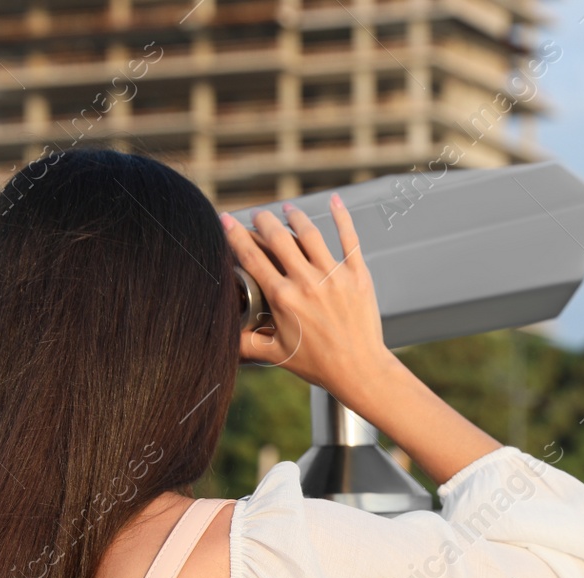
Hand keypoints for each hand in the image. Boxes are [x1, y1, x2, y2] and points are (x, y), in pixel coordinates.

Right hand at [222, 194, 397, 403]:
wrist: (359, 370)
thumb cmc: (319, 365)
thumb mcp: (277, 354)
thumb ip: (247, 343)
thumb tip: (224, 340)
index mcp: (283, 298)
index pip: (253, 258)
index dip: (236, 236)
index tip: (227, 220)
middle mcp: (307, 282)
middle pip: (278, 239)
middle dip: (263, 222)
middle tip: (258, 215)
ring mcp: (334, 276)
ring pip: (310, 234)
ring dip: (295, 217)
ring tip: (286, 210)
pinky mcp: (358, 275)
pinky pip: (349, 239)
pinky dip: (342, 217)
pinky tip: (335, 200)